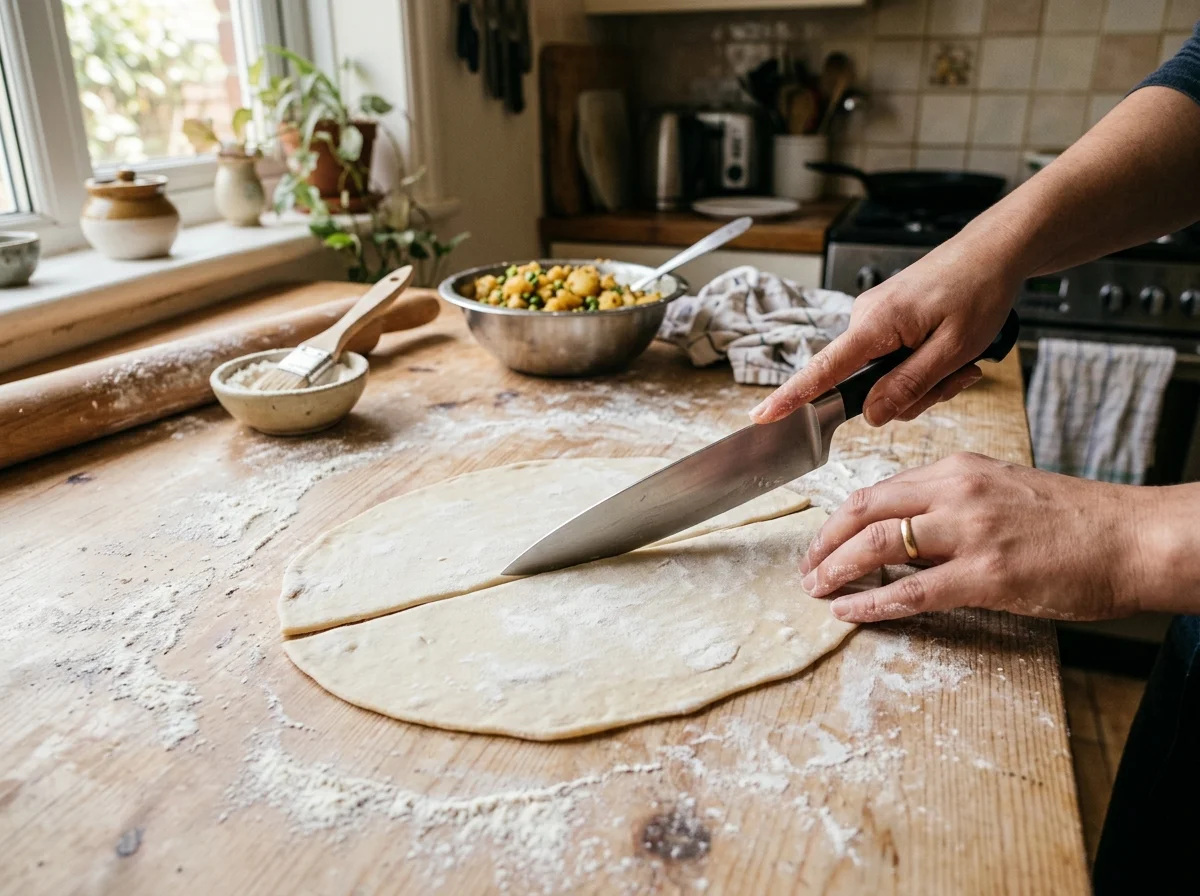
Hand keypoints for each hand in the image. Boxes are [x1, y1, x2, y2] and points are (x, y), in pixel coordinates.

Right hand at [750, 235, 1019, 426]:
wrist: (995, 251)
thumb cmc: (979, 290)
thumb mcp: (953, 349)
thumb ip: (909, 385)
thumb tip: (872, 415)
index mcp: (875, 324)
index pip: (823, 370)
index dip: (792, 397)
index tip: (763, 415)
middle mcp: (865, 319)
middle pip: (868, 386)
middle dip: (913, 393)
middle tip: (958, 376)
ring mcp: (875, 320)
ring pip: (887, 377)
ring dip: (925, 380)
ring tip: (962, 360)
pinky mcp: (887, 321)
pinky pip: (895, 360)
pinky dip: (923, 365)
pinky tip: (952, 353)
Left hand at [799, 453, 1164, 623]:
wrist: (1133, 537)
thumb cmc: (1074, 519)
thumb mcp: (1003, 487)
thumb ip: (952, 501)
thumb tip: (904, 527)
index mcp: (958, 470)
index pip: (878, 490)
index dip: (839, 519)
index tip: (820, 541)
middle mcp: (957, 492)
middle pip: (865, 511)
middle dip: (824, 542)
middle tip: (805, 569)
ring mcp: (971, 532)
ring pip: (881, 545)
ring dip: (838, 570)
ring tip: (817, 590)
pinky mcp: (988, 575)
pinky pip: (914, 590)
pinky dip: (874, 602)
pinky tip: (851, 613)